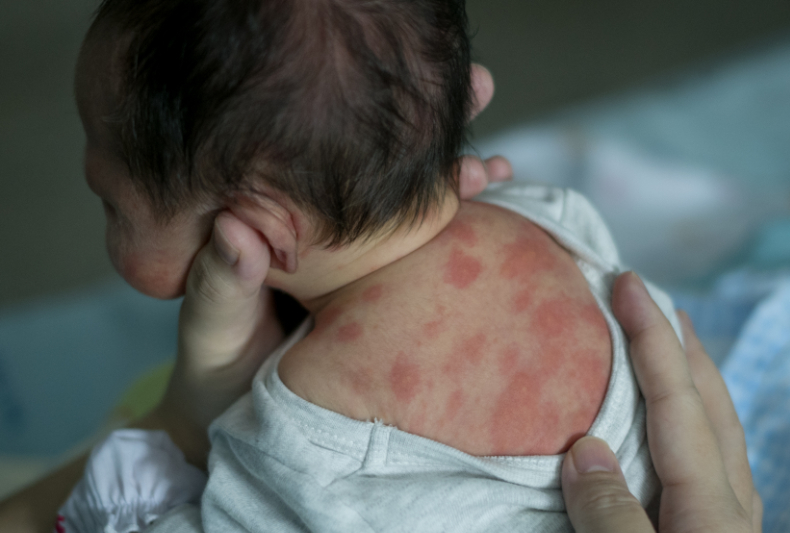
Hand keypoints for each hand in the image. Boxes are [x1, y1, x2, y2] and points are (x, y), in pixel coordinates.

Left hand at [144, 64, 512, 465]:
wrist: (240, 421)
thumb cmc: (217, 370)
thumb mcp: (212, 330)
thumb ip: (221, 284)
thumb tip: (233, 229)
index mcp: (283, 223)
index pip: (330, 161)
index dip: (370, 124)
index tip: (415, 93)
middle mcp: (329, 231)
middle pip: (384, 170)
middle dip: (433, 132)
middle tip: (483, 90)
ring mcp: (364, 261)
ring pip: (417, 209)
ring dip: (461, 180)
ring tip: (499, 168)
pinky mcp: (389, 294)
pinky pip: (431, 255)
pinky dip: (467, 231)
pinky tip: (504, 208)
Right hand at [561, 272, 762, 532]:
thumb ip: (612, 512)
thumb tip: (584, 450)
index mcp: (711, 509)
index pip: (677, 400)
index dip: (651, 336)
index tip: (627, 283)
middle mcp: (730, 507)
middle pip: (711, 405)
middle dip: (682, 346)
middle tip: (654, 302)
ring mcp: (729, 525)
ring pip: (717, 432)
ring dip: (690, 381)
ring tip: (666, 353)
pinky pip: (708, 461)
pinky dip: (689, 423)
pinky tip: (670, 433)